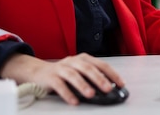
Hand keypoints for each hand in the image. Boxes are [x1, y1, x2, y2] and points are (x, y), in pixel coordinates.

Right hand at [0, 52, 124, 104]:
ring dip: (83, 85)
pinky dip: (67, 93)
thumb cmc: (63, 74)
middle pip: (87, 68)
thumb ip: (91, 77)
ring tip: (91, 94)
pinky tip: (74, 101)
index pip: (100, 64)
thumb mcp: (79, 72)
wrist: (38, 72)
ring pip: (73, 75)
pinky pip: (59, 85)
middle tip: (108, 89)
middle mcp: (73, 61)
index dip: (111, 73)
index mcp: (83, 58)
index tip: (121, 83)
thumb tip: (109, 88)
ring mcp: (61, 68)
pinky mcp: (50, 77)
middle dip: (99, 79)